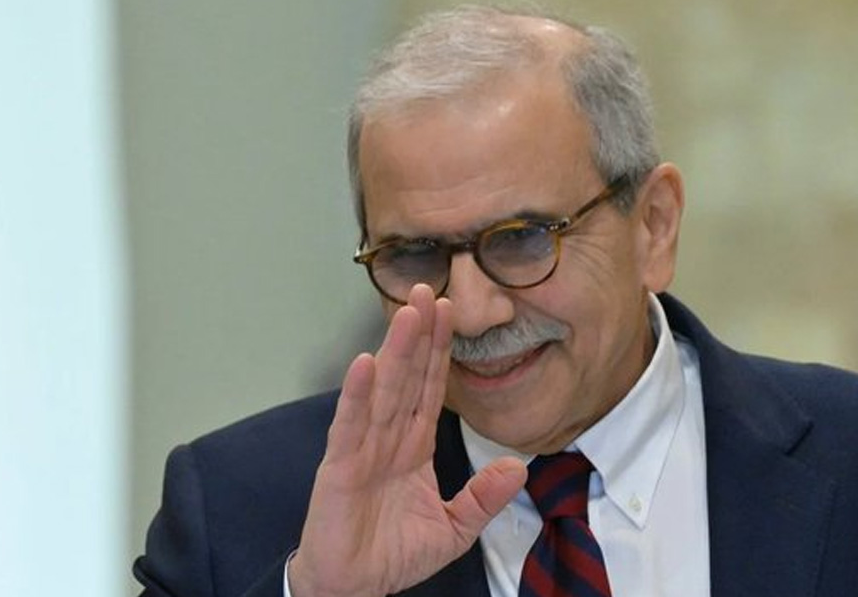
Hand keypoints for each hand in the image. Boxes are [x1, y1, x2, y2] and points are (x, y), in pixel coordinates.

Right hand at [289, 284, 526, 596]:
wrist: (353, 588)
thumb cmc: (392, 555)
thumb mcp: (453, 528)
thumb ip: (483, 497)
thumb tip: (519, 467)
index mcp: (412, 447)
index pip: (430, 389)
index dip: (440, 351)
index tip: (451, 313)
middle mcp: (387, 439)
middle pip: (407, 377)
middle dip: (419, 335)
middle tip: (430, 290)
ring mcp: (362, 450)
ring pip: (383, 391)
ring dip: (395, 351)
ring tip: (407, 313)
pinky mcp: (339, 468)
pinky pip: (350, 426)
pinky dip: (356, 395)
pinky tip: (364, 363)